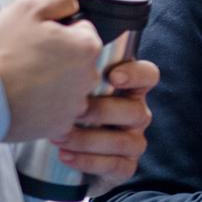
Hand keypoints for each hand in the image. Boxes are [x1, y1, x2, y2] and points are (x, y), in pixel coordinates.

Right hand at [0, 0, 102, 141]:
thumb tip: (73, 2)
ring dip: (53, 82)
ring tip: (24, 80)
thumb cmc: (1, 52)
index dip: (59, 31)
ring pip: (69, 86)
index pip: (83, 31)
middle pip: (79, 60)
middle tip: (28, 59)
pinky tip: (25, 99)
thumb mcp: (27, 7)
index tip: (38, 38)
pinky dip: (44, 105)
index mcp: (87, 47)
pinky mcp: (61, 125)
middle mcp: (90, 77)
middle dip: (59, 57)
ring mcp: (76, 104)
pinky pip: (58, 110)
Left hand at [52, 58, 159, 193]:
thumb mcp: (65, 82)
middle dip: (103, 112)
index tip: (112, 77)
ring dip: (91, 139)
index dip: (136, 75)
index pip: (148, 75)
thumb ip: (70, 62)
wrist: (53, 151)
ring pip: (127, 141)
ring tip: (59, 137)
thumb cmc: (61, 107)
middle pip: (137, 111)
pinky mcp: (124, 166)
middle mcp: (135, 113)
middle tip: (72, 111)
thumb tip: (64, 36)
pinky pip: (119, 166)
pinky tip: (65, 155)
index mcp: (128, 88)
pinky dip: (91, 161)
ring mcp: (132, 140)